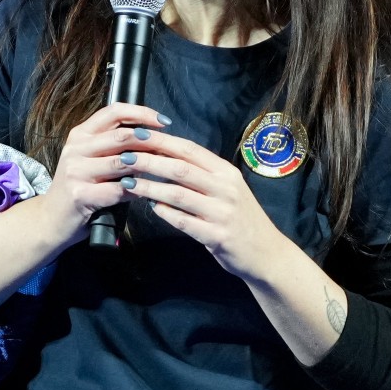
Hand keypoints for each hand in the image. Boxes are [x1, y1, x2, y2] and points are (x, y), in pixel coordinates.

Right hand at [39, 103, 169, 244]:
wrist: (52, 219)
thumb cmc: (80, 187)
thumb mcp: (90, 159)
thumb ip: (114, 146)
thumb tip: (153, 138)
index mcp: (80, 134)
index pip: (114, 112)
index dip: (142, 113)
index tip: (164, 121)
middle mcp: (76, 148)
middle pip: (121, 136)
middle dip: (151, 141)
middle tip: (171, 148)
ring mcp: (76, 171)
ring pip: (122, 162)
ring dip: (146, 167)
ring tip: (162, 171)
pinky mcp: (80, 195)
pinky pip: (118, 190)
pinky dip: (137, 191)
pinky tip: (146, 193)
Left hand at [118, 129, 286, 279]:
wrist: (266, 253)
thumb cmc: (240, 218)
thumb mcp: (227, 189)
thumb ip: (201, 174)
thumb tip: (164, 156)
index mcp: (226, 172)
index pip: (190, 150)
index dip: (162, 141)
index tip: (137, 136)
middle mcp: (225, 188)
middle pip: (181, 169)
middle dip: (149, 161)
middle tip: (124, 157)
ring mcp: (222, 212)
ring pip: (178, 194)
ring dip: (150, 187)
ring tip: (128, 183)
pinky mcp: (217, 236)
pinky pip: (184, 222)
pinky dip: (164, 212)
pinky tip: (150, 206)